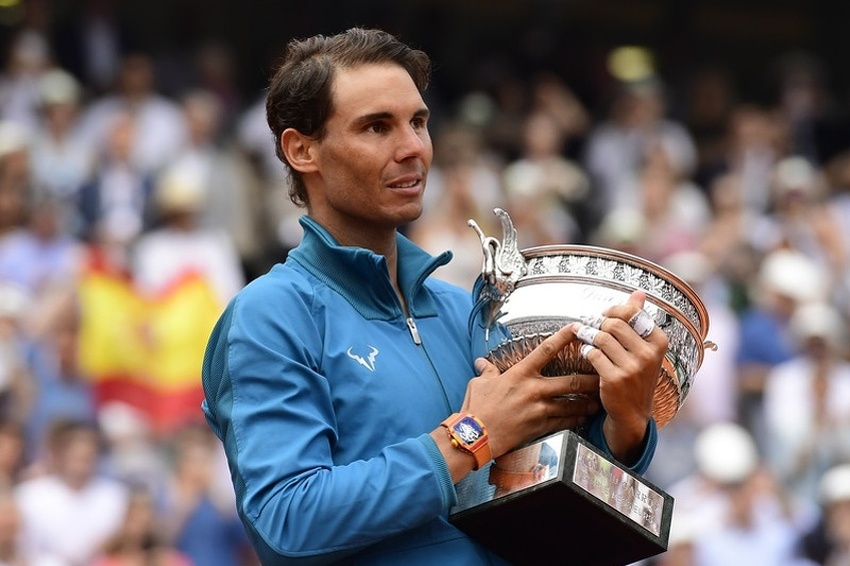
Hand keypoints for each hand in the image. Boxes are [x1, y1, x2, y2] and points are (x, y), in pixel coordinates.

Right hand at [460, 325, 599, 459]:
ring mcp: (538, 409)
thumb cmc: (476, 408)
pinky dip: (575, 420)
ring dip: (586, 403)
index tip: (578, 328)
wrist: (475, 436)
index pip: (546, 350)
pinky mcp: (539, 427)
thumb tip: (482, 363)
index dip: (564, 337)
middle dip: (589, 379)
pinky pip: (564, 422)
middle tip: (603, 375)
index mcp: (520, 373)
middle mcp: (533, 389)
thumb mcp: (479, 383)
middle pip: (570, 381)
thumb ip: (486, 371)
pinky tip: (583, 419)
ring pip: (571, 404)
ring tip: (598, 401)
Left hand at [574, 290, 666, 462]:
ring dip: (589, 336)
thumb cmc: (636, 374)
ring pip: (601, 338)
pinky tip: (587, 354)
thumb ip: (640, 318)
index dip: (613, 311)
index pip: (632, 313)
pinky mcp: (614, 378)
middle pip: (613, 324)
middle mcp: (649, 354)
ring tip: (585, 338)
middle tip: (590, 327)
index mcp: (659, 342)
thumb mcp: (644, 347)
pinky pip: (592, 353)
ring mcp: (632, 368)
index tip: (604, 316)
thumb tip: (639, 292)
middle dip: (598, 324)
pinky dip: (586, 351)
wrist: (632, 411)